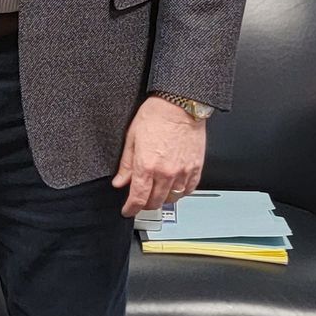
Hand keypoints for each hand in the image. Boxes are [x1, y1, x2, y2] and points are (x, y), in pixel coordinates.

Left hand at [112, 96, 206, 218]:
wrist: (180, 105)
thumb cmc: (156, 115)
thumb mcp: (132, 138)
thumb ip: (126, 164)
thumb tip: (120, 181)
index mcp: (147, 166)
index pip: (138, 198)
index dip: (131, 208)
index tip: (128, 210)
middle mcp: (166, 172)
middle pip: (155, 201)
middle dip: (145, 204)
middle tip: (140, 200)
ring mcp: (182, 171)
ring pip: (172, 198)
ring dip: (163, 199)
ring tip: (157, 193)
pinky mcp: (196, 167)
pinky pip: (189, 189)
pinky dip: (180, 193)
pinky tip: (175, 188)